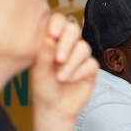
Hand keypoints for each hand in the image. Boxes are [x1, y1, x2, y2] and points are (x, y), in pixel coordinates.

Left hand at [31, 14, 97, 130]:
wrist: (56, 109)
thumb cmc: (44, 89)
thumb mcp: (39, 71)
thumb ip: (45, 54)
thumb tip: (50, 37)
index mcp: (52, 42)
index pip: (58, 22)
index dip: (57, 24)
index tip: (52, 34)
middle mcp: (67, 46)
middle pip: (74, 30)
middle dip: (67, 44)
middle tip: (58, 60)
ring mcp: (80, 57)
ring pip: (84, 47)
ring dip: (72, 63)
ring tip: (62, 77)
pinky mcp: (90, 69)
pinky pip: (90, 64)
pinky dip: (79, 72)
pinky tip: (70, 80)